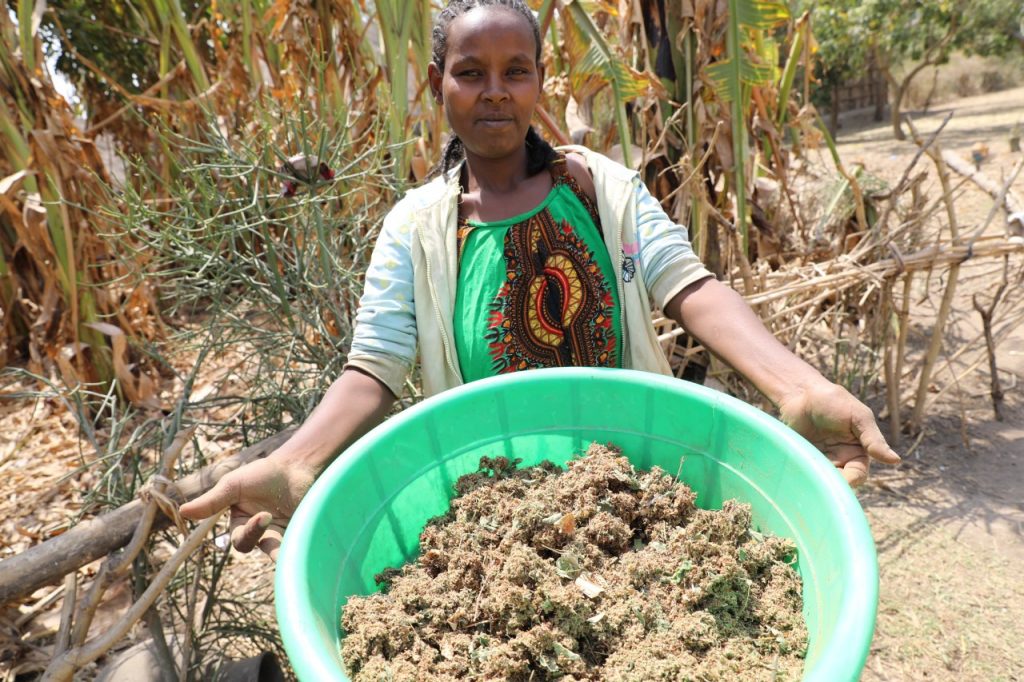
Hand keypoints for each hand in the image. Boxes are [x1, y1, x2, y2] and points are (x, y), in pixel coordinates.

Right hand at [179, 455, 317, 559]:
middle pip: (253, 546)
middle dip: (258, 535)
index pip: (239, 538)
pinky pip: (293, 547)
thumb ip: (212, 501)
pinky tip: (302, 549)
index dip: (249, 532)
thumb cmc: (263, 473)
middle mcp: (257, 531)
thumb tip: (182, 512)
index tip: (263, 515)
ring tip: (288, 552)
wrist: (297, 465)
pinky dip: (296, 550)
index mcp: (240, 521)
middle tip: (269, 515)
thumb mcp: (233, 485)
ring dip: (279, 551)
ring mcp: (278, 532)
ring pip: (273, 551)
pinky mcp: (297, 531)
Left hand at [776, 381, 900, 486]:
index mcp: (858, 452)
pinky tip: (798, 473)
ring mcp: (819, 461)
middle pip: (839, 483)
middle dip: (832, 485)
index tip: (843, 481)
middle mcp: (840, 461)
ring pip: (822, 482)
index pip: (858, 474)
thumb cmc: (833, 401)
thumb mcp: (858, 417)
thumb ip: (873, 439)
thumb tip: (895, 460)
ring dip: (817, 482)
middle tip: (821, 479)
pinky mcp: (802, 460)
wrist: (801, 393)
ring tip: (809, 474)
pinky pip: (805, 474)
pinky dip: (803, 476)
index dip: (852, 480)